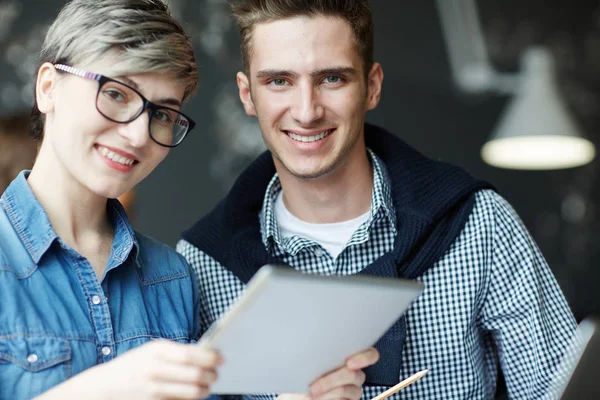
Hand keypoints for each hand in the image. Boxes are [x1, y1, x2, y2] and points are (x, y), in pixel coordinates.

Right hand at [36, 340, 221, 399]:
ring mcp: (153, 390)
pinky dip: (192, 399)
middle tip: (216, 374)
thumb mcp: (151, 350)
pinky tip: (193, 394)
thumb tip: (208, 354)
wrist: (104, 387)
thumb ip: (176, 352)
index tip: (221, 358)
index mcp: (156, 350)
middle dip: (212, 375)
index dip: (211, 357)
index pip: (192, 354)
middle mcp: (155, 369)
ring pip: (192, 392)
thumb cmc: (134, 365)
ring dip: (205, 389)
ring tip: (207, 385)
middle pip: (196, 374)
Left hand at [277, 347, 378, 399]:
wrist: (297, 391)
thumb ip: (320, 349)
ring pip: (348, 390)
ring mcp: (353, 389)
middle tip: (314, 386)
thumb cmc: (303, 371)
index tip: (349, 363)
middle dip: (332, 380)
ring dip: (327, 391)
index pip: (370, 354)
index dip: (365, 358)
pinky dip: (329, 399)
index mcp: (350, 355)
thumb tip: (316, 339)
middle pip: (355, 375)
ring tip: (312, 392)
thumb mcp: (309, 356)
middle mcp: (355, 373)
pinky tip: (318, 398)